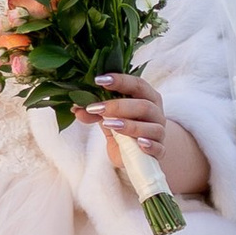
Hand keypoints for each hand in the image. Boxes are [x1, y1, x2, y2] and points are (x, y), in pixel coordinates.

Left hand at [89, 76, 209, 200]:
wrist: (136, 154)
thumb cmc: (123, 129)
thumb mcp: (107, 118)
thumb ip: (94, 112)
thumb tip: (75, 109)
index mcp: (147, 97)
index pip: (137, 84)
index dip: (120, 81)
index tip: (99, 80)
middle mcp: (156, 112)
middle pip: (144, 105)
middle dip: (119, 106)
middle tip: (97, 108)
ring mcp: (160, 132)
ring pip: (151, 127)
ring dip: (129, 125)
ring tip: (109, 124)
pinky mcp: (159, 151)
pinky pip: (158, 148)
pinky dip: (149, 145)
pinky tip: (139, 143)